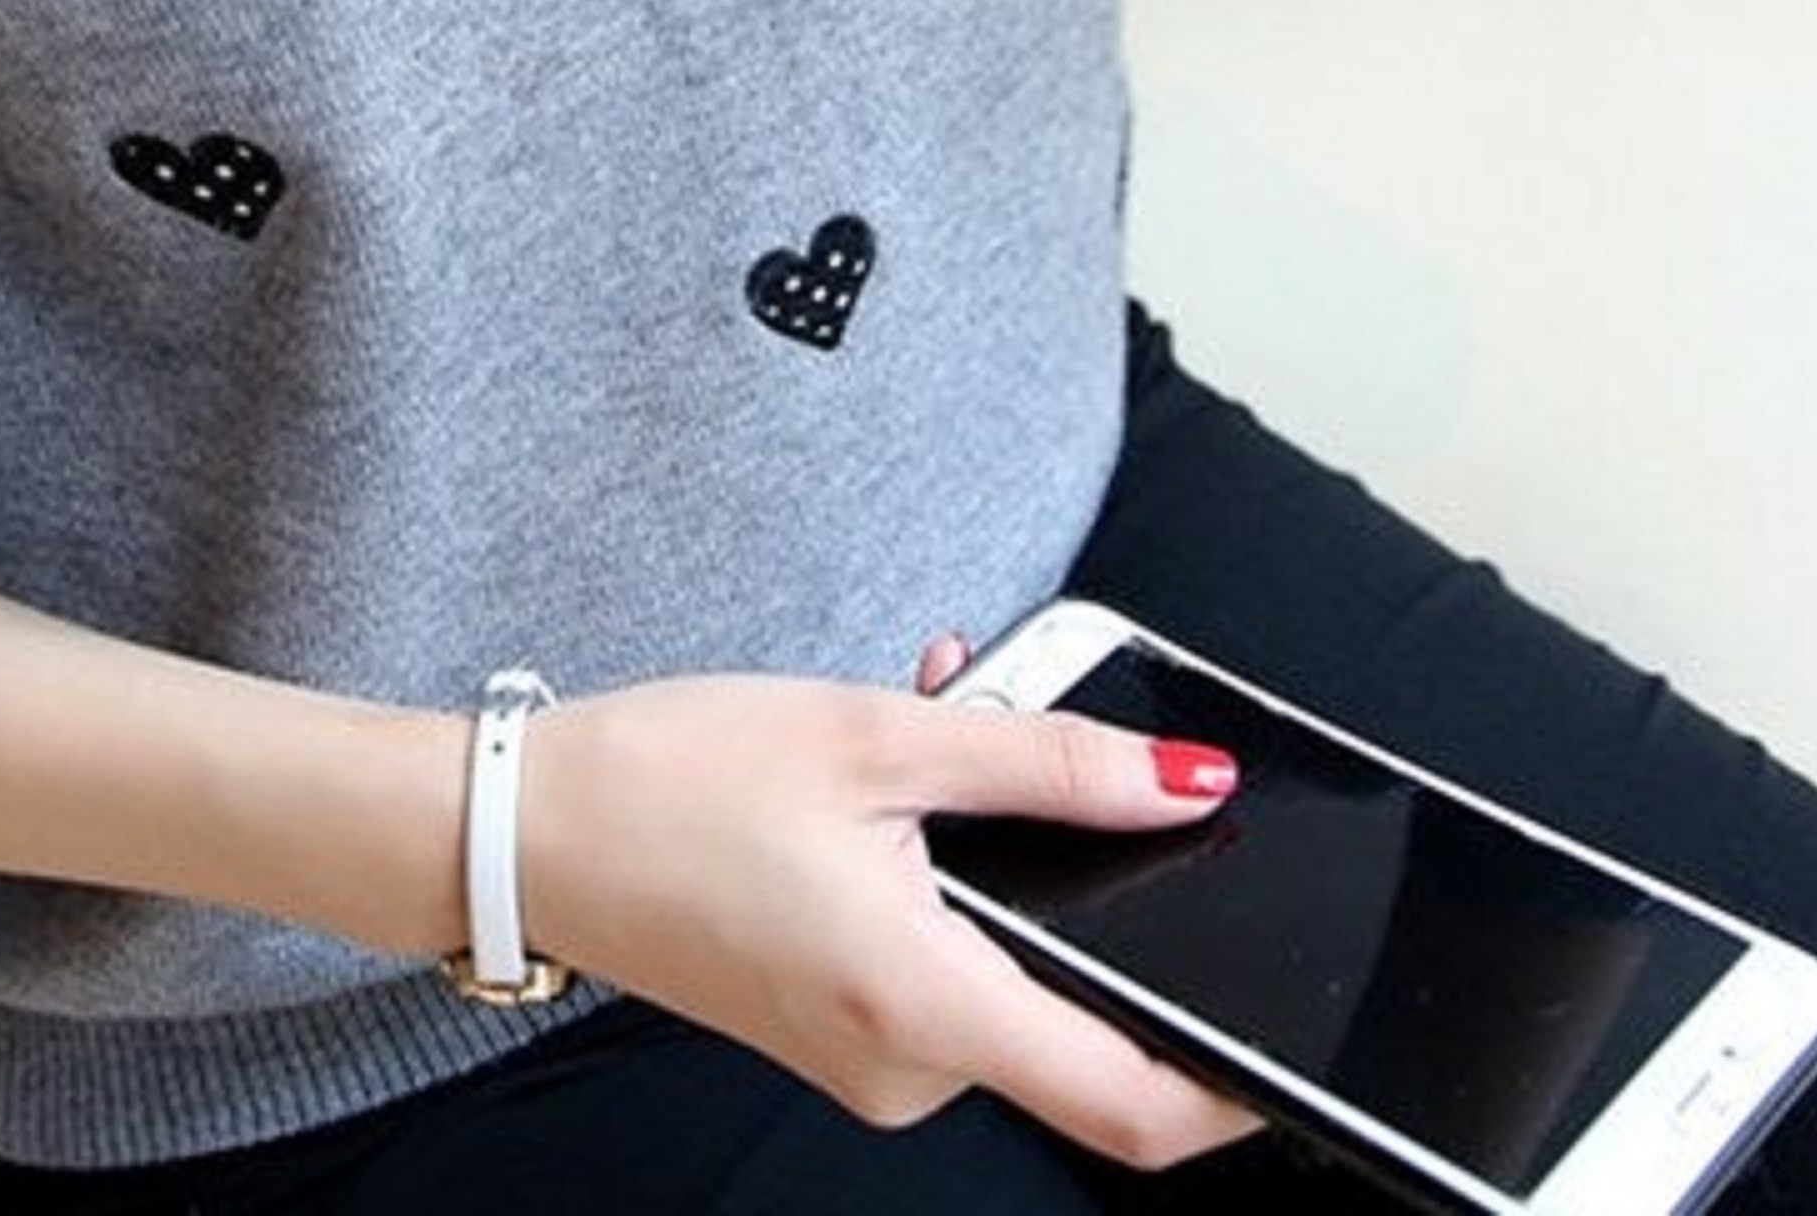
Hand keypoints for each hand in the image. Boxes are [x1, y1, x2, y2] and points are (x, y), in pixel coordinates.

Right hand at [516, 660, 1260, 1164]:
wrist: (524, 830)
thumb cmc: (673, 780)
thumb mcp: (877, 738)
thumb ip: (1049, 762)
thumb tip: (1188, 781)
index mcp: (926, 1005)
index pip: (1137, 1107)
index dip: (1238, 1084)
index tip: (1292, 1023)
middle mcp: (905, 1065)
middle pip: (1069, 1003)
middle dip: (1076, 864)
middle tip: (1028, 723)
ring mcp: (866, 1059)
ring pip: (999, 966)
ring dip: (996, 845)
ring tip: (936, 709)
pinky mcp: (833, 1030)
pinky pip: (936, 965)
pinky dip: (942, 873)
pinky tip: (895, 768)